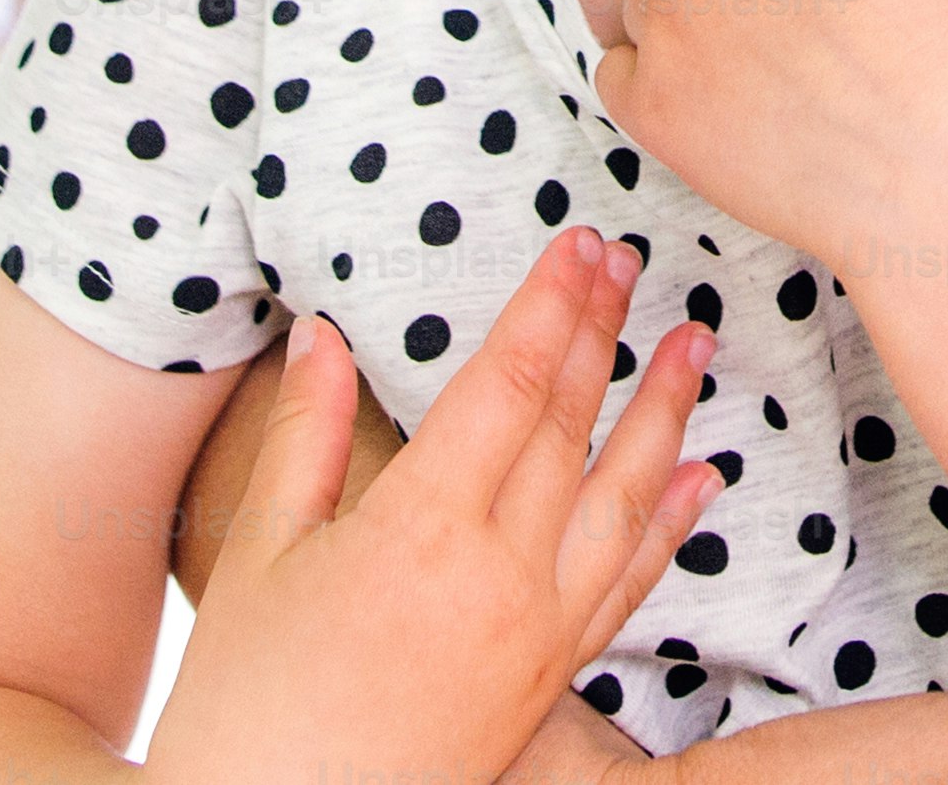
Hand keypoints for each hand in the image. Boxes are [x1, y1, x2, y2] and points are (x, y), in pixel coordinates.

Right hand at [137, 230, 715, 784]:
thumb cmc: (248, 702)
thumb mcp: (256, 554)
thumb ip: (305, 436)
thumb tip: (322, 335)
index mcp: (421, 528)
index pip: (508, 385)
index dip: (549, 306)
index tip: (579, 244)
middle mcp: (499, 574)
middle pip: (569, 426)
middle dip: (603, 332)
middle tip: (631, 259)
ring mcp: (536, 630)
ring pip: (621, 499)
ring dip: (664, 413)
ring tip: (696, 342)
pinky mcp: (550, 678)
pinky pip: (628, 587)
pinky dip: (670, 526)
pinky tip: (699, 479)